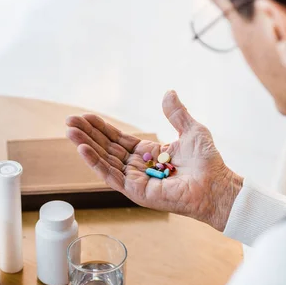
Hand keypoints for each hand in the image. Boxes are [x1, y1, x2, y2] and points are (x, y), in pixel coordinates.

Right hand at [66, 91, 242, 231]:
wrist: (216, 184)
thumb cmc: (208, 162)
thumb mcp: (192, 129)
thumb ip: (177, 113)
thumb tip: (168, 92)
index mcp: (148, 154)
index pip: (118, 139)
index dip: (101, 128)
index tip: (85, 117)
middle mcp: (138, 167)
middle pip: (107, 148)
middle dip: (88, 135)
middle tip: (69, 121)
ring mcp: (136, 180)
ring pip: (105, 161)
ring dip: (86, 147)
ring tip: (70, 132)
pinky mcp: (136, 192)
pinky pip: (112, 176)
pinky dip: (96, 163)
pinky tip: (83, 150)